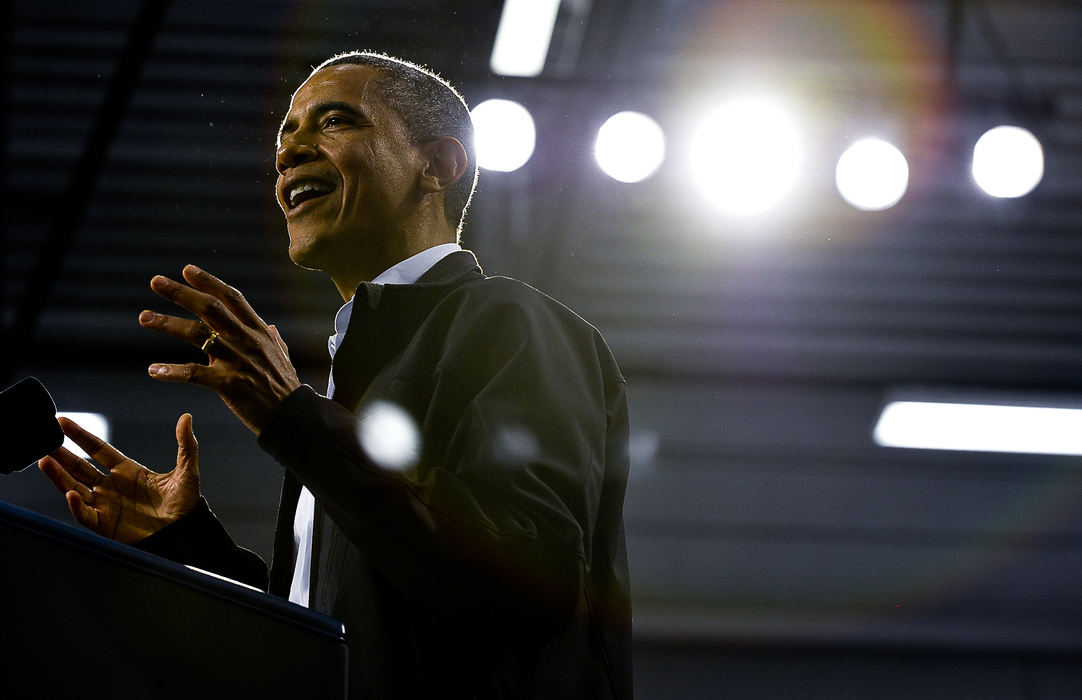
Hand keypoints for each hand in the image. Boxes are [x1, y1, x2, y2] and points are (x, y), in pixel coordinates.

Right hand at [38, 415, 201, 543]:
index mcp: (127, 470)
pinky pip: (85, 514)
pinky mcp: (105, 524)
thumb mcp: (186, 471)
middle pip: (80, 467)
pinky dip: (76, 506)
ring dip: (59, 476)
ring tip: (44, 461)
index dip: (80, 436)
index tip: (62, 422)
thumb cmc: (185, 504)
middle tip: (44, 440)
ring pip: (75, 487)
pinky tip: (71, 493)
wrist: (186, 533)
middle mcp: (111, 486)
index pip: (98, 449)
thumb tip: (186, 417)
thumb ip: (186, 445)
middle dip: (62, 454)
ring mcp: (106, 505)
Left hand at [138, 264, 300, 432]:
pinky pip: (194, 374)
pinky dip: (172, 371)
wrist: (293, 417)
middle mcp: (247, 340)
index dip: (209, 282)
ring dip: (168, 324)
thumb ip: (273, 339)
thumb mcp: (282, 356)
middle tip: (156, 281)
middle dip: (182, 293)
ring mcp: (238, 361)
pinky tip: (153, 370)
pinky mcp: (229, 384)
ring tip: (144, 317)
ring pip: (198, 334)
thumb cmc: (285, 388)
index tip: (187, 270)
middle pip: (210, 308)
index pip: (232, 298)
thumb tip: (269, 326)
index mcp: (258, 332)